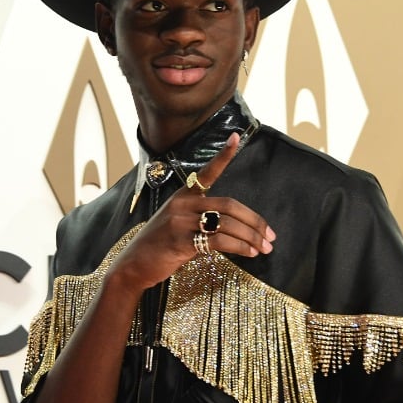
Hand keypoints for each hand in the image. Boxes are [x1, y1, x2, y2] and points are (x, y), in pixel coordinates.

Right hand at [109, 133, 276, 293]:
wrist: (132, 266)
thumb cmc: (160, 247)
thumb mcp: (179, 225)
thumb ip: (202, 221)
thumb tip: (236, 228)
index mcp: (183, 196)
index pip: (207, 172)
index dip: (223, 155)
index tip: (236, 136)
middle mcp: (182, 204)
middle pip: (230, 206)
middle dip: (254, 222)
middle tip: (270, 235)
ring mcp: (180, 222)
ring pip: (228, 224)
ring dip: (251, 238)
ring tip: (265, 248)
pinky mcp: (180, 241)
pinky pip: (219, 241)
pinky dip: (239, 247)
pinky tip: (250, 253)